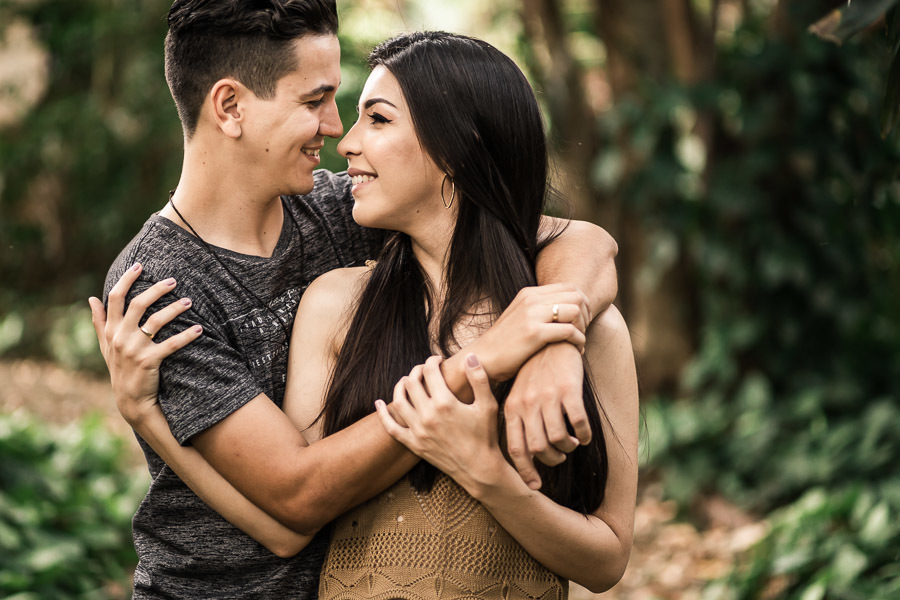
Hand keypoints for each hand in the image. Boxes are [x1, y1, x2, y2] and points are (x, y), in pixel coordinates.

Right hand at [88, 262, 201, 423]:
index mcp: (111, 330)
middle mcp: (120, 337)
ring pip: (156, 321)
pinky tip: (199, 329)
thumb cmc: (119, 368)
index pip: (115, 298)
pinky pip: (171, 344)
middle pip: (138, 304)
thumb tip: (91, 298)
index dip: (126, 280)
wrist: (130, 399)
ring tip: (189, 301)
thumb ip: (100, 321)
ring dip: (175, 309)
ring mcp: (134, 349)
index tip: (139, 265)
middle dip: (156, 289)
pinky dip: (186, 336)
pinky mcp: (149, 361)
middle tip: (173, 280)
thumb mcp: (105, 345)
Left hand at [374, 354, 505, 491]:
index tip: (438, 360)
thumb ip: (479, 378)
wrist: (479, 468)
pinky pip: (391, 428)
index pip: (430, 371)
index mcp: (445, 403)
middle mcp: (427, 415)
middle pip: (412, 383)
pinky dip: (383, 414)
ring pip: (399, 401)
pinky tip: (379, 403)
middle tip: (425, 369)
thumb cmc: (485, 435)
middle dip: (417, 370)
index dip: (433, 361)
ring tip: (408, 380)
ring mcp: (418, 431)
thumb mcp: (487, 405)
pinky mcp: (414, 444)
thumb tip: (469, 356)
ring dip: (400, 386)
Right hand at [470, 283, 589, 381]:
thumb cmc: (504, 344)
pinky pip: (569, 331)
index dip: (582, 302)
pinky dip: (579, 341)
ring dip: (583, 327)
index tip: (582, 320)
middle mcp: (531, 299)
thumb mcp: (520, 317)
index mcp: (529, 293)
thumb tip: (564, 310)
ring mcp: (532, 314)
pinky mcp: (534, 332)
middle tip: (583, 331)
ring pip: (575, 310)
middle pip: (576, 296)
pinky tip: (577, 349)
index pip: (569, 287)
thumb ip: (539, 309)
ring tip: (579, 341)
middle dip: (586, 314)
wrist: (483, 358)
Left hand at [504, 342, 589, 488]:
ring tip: (572, 444)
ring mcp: (548, 397)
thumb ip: (519, 418)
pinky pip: (578, 424)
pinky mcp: (568, 390)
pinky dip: (584, 436)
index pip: (515, 447)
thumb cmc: (536, 371)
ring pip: (559, 439)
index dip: (526, 471)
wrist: (553, 338)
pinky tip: (585, 435)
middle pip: (538, 448)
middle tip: (560, 458)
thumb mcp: (519, 392)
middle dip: (552, 461)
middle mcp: (527, 404)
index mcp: (512, 407)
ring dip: (569, 449)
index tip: (535, 486)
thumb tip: (526, 452)